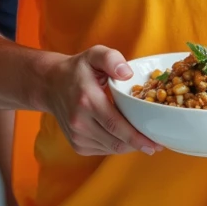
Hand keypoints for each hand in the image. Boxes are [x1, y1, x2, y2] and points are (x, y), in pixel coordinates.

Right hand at [41, 45, 162, 156]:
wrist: (50, 84)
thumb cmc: (77, 70)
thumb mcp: (94, 55)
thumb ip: (111, 59)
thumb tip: (127, 73)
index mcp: (87, 100)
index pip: (116, 125)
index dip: (137, 138)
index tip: (155, 143)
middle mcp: (79, 122)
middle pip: (116, 142)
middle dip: (139, 145)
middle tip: (156, 143)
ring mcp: (77, 136)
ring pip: (112, 149)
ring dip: (129, 146)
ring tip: (141, 137)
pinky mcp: (77, 145)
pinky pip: (104, 150)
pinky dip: (117, 145)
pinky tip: (123, 135)